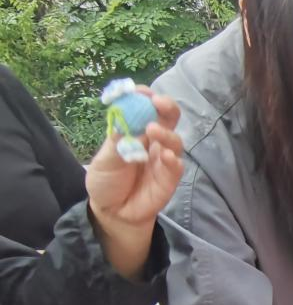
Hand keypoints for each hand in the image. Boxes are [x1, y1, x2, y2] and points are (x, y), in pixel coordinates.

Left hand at [86, 87, 183, 230]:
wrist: (113, 213)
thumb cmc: (107, 182)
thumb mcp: (104, 160)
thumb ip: (117, 142)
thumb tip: (125, 118)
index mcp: (135, 131)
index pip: (145, 108)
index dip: (144, 97)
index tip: (140, 91)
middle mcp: (153, 141)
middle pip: (168, 118)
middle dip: (166, 107)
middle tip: (157, 102)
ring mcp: (163, 159)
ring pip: (175, 140)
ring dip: (166, 132)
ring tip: (152, 130)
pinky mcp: (170, 178)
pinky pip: (177, 165)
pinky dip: (173, 159)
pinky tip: (166, 156)